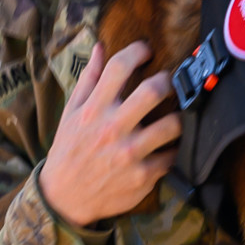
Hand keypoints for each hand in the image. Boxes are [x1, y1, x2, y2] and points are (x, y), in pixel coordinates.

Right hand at [37, 40, 179, 225]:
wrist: (64, 196)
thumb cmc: (70, 149)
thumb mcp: (71, 112)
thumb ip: (89, 80)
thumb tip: (101, 48)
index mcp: (94, 109)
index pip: (119, 67)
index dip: (137, 51)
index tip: (146, 51)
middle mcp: (113, 129)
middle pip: (152, 92)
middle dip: (167, 81)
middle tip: (169, 83)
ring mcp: (130, 153)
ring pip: (171, 125)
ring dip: (180, 116)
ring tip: (178, 114)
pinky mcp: (143, 176)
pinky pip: (172, 157)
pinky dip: (176, 149)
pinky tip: (172, 145)